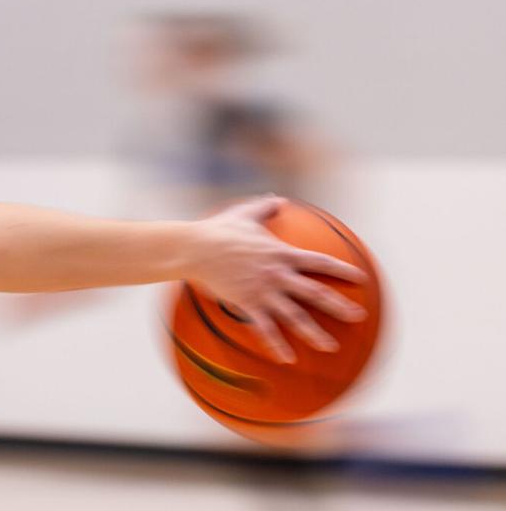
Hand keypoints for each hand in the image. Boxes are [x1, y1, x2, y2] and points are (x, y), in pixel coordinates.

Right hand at [186, 196, 367, 363]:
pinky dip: (277, 345)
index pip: (319, 262)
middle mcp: (278, 275)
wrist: (197, 249)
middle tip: (359, 317)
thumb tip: (278, 198)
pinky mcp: (247, 304)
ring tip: (331, 346)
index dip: (341, 270)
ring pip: (295, 316)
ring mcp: (264, 291)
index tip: (360, 278)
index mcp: (281, 254)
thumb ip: (264, 207)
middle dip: (339, 306)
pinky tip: (288, 359)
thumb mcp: (244, 213)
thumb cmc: (219, 229)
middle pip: (315, 293)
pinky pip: (265, 329)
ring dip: (315, 333)